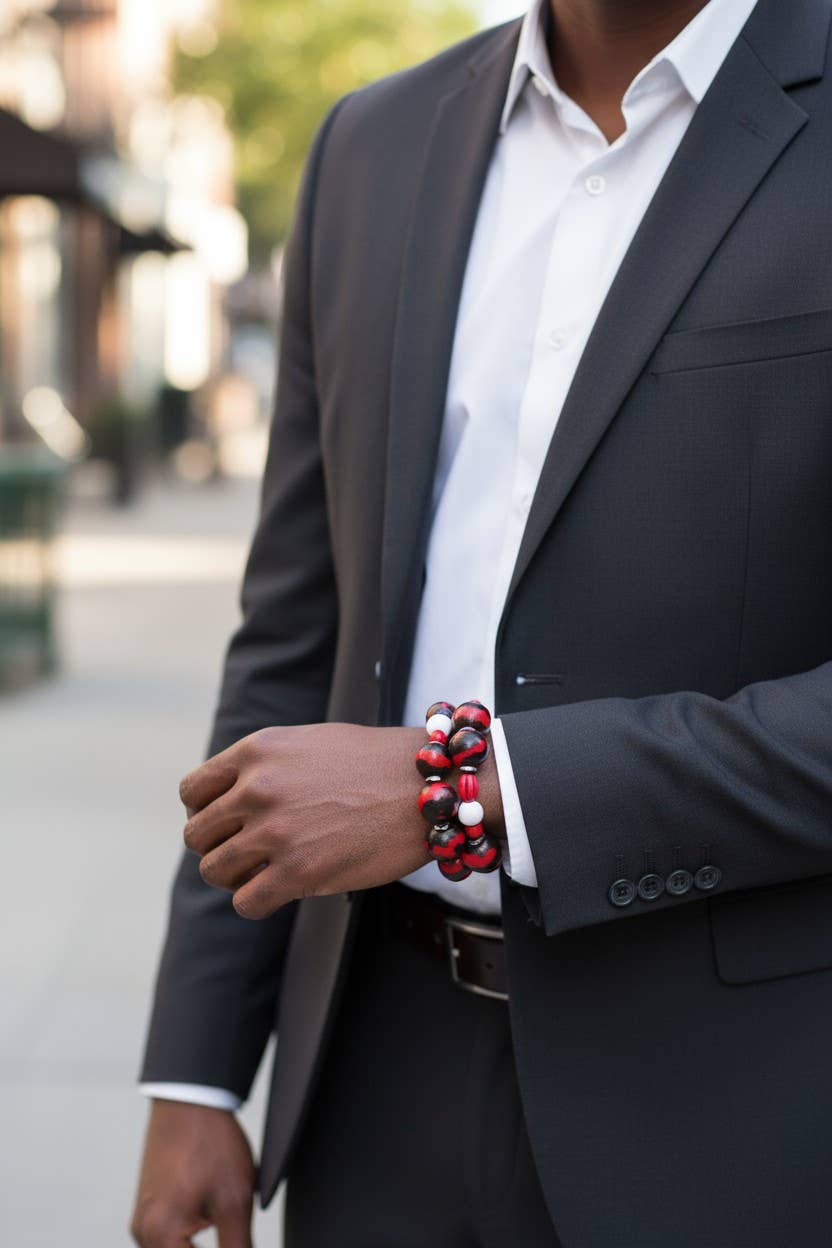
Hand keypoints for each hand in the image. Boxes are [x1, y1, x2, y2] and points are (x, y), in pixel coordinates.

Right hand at [130, 1100, 255, 1247]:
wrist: (190, 1097)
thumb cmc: (209, 1141)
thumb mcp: (234, 1200)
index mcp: (160, 1236)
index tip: (235, 1239)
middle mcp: (143, 1233)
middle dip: (214, 1246)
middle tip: (227, 1218)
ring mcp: (143, 1219)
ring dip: (203, 1242)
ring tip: (222, 1211)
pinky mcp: (149, 1206)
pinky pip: (171, 1235)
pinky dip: (193, 1233)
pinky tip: (213, 1209)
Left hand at [178, 722, 504, 918]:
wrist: (427, 787)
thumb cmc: (377, 764)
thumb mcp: (310, 743)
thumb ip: (266, 766)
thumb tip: (232, 798)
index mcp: (257, 752)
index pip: (193, 791)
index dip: (205, 812)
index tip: (227, 824)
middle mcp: (257, 788)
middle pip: (198, 835)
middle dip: (219, 847)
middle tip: (250, 853)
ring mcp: (274, 831)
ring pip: (214, 871)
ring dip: (235, 878)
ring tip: (265, 874)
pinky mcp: (296, 872)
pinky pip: (245, 902)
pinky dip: (258, 902)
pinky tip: (281, 892)